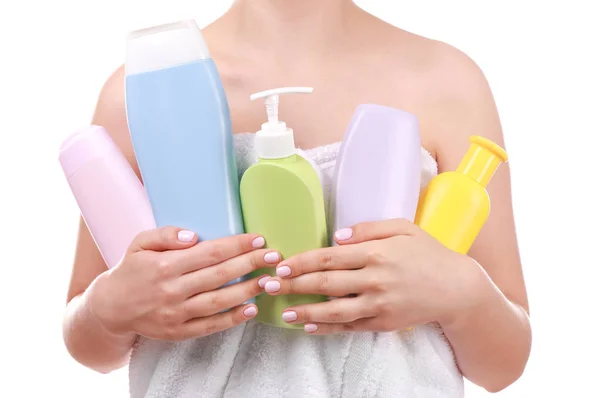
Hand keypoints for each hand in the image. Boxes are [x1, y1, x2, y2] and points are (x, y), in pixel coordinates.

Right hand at [91, 226, 279, 340]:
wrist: (110, 309)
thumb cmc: (131, 270)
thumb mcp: (140, 243)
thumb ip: (166, 234)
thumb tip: (195, 236)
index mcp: (165, 265)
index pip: (210, 252)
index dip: (237, 245)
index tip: (258, 238)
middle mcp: (172, 290)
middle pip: (220, 275)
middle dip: (251, 264)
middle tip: (275, 256)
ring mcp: (176, 314)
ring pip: (219, 301)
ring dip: (248, 290)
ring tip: (271, 281)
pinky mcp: (178, 332)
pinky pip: (210, 326)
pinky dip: (232, 319)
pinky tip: (252, 308)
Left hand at [261, 219, 483, 333]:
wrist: (457, 289)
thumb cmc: (429, 253)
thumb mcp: (403, 228)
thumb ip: (370, 228)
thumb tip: (337, 235)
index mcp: (376, 253)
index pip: (329, 257)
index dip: (302, 261)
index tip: (281, 264)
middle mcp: (375, 279)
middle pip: (325, 282)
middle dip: (294, 284)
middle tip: (269, 286)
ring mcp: (379, 304)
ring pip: (334, 310)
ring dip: (306, 311)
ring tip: (284, 312)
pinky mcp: (384, 323)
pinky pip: (350, 327)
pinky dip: (328, 328)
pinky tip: (310, 326)